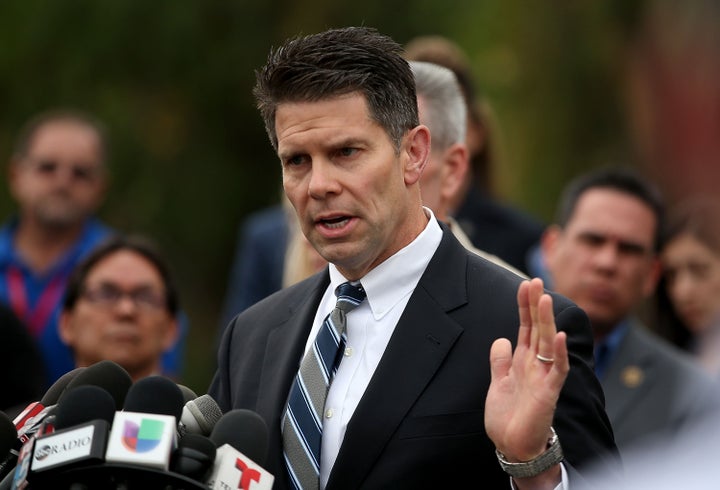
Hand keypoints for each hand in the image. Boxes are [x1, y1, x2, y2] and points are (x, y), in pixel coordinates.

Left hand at [485, 278, 568, 468]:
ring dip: (546, 321)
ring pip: (547, 343)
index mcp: (523, 361)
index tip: (524, 284)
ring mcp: (544, 377)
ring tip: (545, 299)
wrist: (514, 446)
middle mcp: (536, 365)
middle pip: (537, 329)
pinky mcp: (549, 393)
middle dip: (535, 305)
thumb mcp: (498, 383)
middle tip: (535, 280)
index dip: (524, 306)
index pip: (525, 327)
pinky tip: (557, 336)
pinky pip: (557, 370)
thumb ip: (500, 361)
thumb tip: (501, 338)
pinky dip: (558, 353)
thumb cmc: (509, 416)